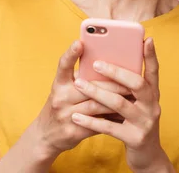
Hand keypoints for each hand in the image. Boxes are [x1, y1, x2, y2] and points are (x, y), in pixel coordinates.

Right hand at [33, 40, 130, 158]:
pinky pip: (98, 124)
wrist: (46, 136)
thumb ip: (82, 78)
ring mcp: (66, 116)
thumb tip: (109, 64)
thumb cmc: (62, 105)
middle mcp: (60, 98)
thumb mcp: (65, 89)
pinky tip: (125, 114)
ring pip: (97, 105)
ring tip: (133, 95)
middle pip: (89, 86)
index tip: (79, 42)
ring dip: (116, 100)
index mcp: (59, 84)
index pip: (63, 65)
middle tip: (132, 77)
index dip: (70, 54)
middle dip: (113, 82)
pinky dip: (112, 118)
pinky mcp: (74, 132)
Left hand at [71, 38, 172, 172]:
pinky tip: (77, 116)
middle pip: (137, 84)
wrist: (147, 156)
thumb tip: (106, 65)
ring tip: (79, 84)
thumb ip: (128, 88)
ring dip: (97, 92)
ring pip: (119, 103)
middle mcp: (153, 106)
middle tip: (96, 63)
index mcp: (153, 95)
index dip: (151, 56)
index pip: (153, 71)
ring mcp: (145, 122)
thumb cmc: (136, 123)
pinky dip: (92, 121)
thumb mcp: (138, 104)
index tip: (146, 39)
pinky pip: (110, 127)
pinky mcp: (134, 138)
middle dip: (116, 72)